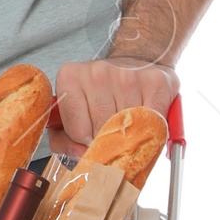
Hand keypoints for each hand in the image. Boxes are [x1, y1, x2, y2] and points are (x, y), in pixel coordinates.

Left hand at [53, 57, 178, 155]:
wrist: (136, 62)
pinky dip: (151, 129)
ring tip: (128, 123)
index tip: (92, 138)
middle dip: (108, 142)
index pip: (78, 133)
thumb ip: (65, 141)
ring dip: (130, 136)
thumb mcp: (72, 115)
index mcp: (70, 78)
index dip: (86, 143)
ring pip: (128, 129)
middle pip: (102, 131)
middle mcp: (98, 73)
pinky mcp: (155, 82)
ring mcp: (128, 76)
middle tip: (112, 135)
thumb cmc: (102, 95)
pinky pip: (152, 122)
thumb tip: (80, 157)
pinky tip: (145, 121)